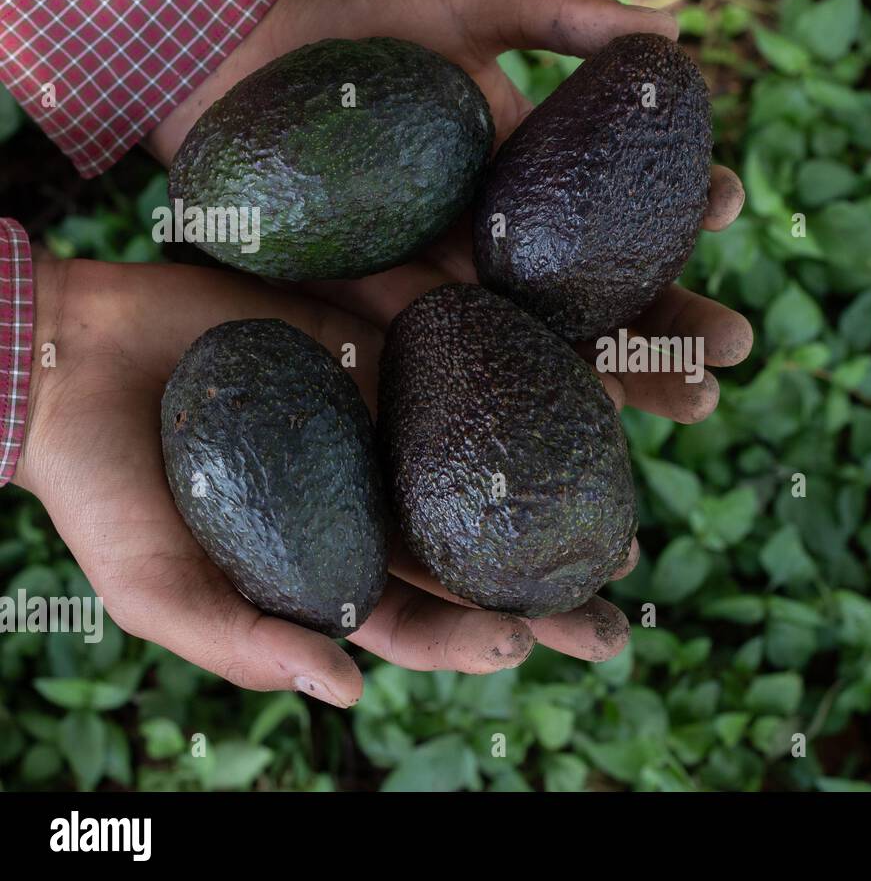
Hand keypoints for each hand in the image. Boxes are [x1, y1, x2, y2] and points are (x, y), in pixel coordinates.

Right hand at [14, 253, 637, 706]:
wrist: (75, 358)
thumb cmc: (102, 486)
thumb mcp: (154, 585)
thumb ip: (243, 643)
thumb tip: (346, 692)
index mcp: (330, 569)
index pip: (416, 622)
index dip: (468, 638)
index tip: (520, 644)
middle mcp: (373, 503)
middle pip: (473, 556)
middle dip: (544, 591)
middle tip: (615, 617)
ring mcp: (386, 427)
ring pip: (488, 468)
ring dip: (555, 493)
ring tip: (621, 518)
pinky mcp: (385, 353)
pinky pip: (466, 374)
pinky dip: (524, 389)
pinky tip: (584, 399)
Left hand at [146, 0, 752, 423]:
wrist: (231, 64)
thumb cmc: (353, 28)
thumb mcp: (466, 5)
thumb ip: (561, 16)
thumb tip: (670, 31)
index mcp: (531, 180)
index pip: (625, 204)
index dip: (682, 207)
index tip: (730, 201)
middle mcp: (505, 247)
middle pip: (607, 297)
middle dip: (678, 324)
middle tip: (739, 349)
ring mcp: (454, 292)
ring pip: (555, 348)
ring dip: (631, 379)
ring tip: (701, 402)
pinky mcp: (394, 326)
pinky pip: (469, 368)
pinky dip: (529, 396)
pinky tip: (590, 419)